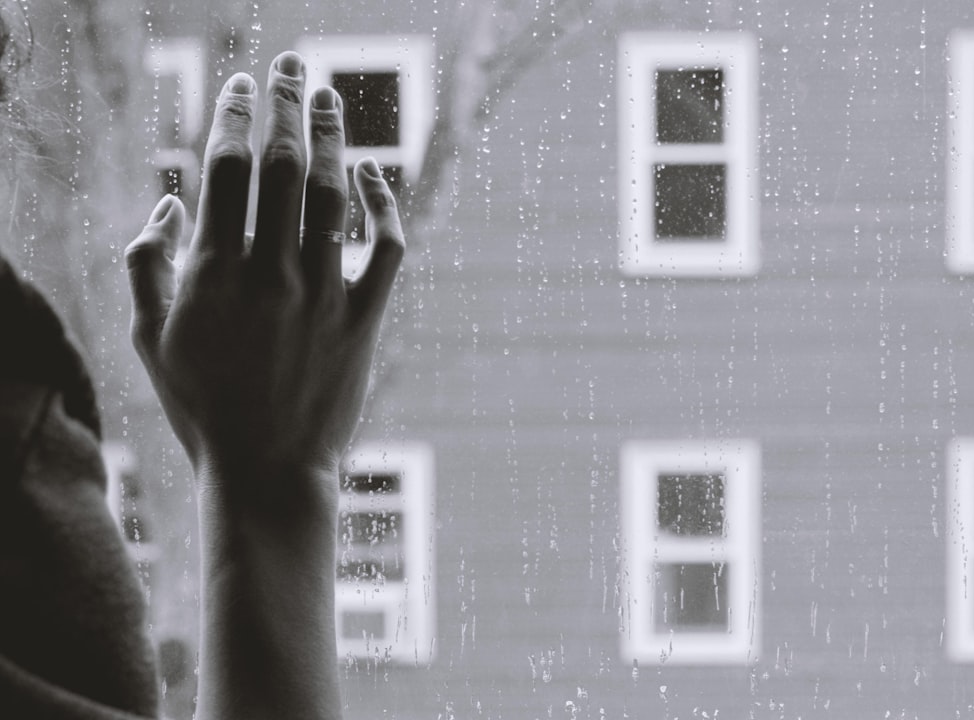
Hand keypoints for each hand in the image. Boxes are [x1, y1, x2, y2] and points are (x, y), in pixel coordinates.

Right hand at [124, 51, 403, 500]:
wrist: (268, 472)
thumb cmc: (203, 407)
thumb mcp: (148, 339)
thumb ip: (144, 264)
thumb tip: (167, 202)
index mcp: (213, 270)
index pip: (227, 168)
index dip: (234, 116)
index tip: (238, 84)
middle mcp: (272, 272)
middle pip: (284, 165)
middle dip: (284, 104)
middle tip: (289, 65)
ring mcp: (323, 293)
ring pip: (334, 195)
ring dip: (332, 137)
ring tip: (328, 97)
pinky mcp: (364, 318)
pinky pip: (387, 248)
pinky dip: (386, 206)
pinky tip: (376, 175)